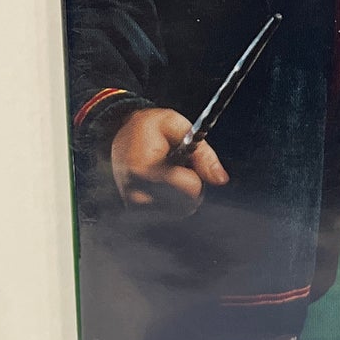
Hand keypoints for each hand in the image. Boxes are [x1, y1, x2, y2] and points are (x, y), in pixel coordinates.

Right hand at [109, 106, 228, 213]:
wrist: (118, 133)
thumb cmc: (149, 128)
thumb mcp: (177, 126)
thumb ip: (202, 152)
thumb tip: (221, 179)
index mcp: (146, 170)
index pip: (191, 189)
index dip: (196, 172)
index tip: (186, 159)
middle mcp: (137, 193)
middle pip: (188, 204)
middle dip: (192, 184)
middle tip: (178, 165)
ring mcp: (135, 205)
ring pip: (180, 210)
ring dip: (182, 193)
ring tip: (168, 171)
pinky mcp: (135, 211)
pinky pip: (168, 212)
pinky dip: (171, 199)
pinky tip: (161, 182)